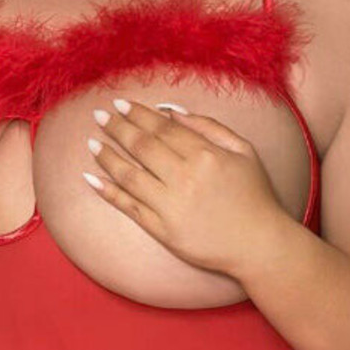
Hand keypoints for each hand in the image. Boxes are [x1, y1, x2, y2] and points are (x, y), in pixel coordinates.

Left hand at [82, 96, 286, 277]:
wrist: (258, 244)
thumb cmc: (254, 196)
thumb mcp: (243, 151)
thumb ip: (209, 127)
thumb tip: (171, 111)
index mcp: (205, 155)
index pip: (162, 129)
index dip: (138, 114)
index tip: (119, 104)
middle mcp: (185, 178)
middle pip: (142, 147)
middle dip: (118, 128)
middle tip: (100, 116)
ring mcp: (171, 206)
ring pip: (130, 176)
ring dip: (107, 157)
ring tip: (92, 142)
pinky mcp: (162, 231)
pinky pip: (129, 208)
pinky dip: (108, 193)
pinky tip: (92, 179)